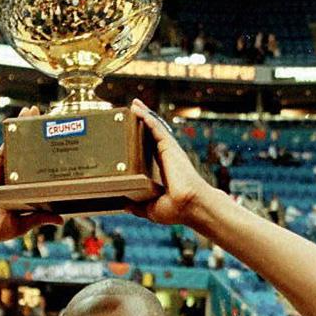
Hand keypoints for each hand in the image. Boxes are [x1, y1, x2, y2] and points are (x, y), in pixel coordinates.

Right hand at [0, 106, 62, 245]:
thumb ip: (38, 219)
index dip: (50, 156)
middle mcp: (16, 178)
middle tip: (51, 117)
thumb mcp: (20, 226)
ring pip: (16, 146)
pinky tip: (15, 124)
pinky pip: (1, 150)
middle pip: (30, 152)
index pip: (40, 171)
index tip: (63, 144)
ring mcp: (3, 172)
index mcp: (25, 191)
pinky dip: (8, 137)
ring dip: (23, 128)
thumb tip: (61, 219)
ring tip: (33, 111)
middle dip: (38, 135)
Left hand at [128, 99, 209, 224]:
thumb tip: (124, 204)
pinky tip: (137, 108)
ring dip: (143, 115)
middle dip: (141, 124)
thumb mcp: (150, 209)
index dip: (139, 142)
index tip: (130, 135)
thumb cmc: (176, 210)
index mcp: (161, 172)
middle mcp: (165, 159)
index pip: (148, 153)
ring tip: (132, 104)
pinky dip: (146, 117)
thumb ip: (137, 206)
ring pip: (153, 128)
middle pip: (150, 136)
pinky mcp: (169, 147)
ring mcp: (168, 151)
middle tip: (129, 113)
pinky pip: (156, 127)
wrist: (190, 206)